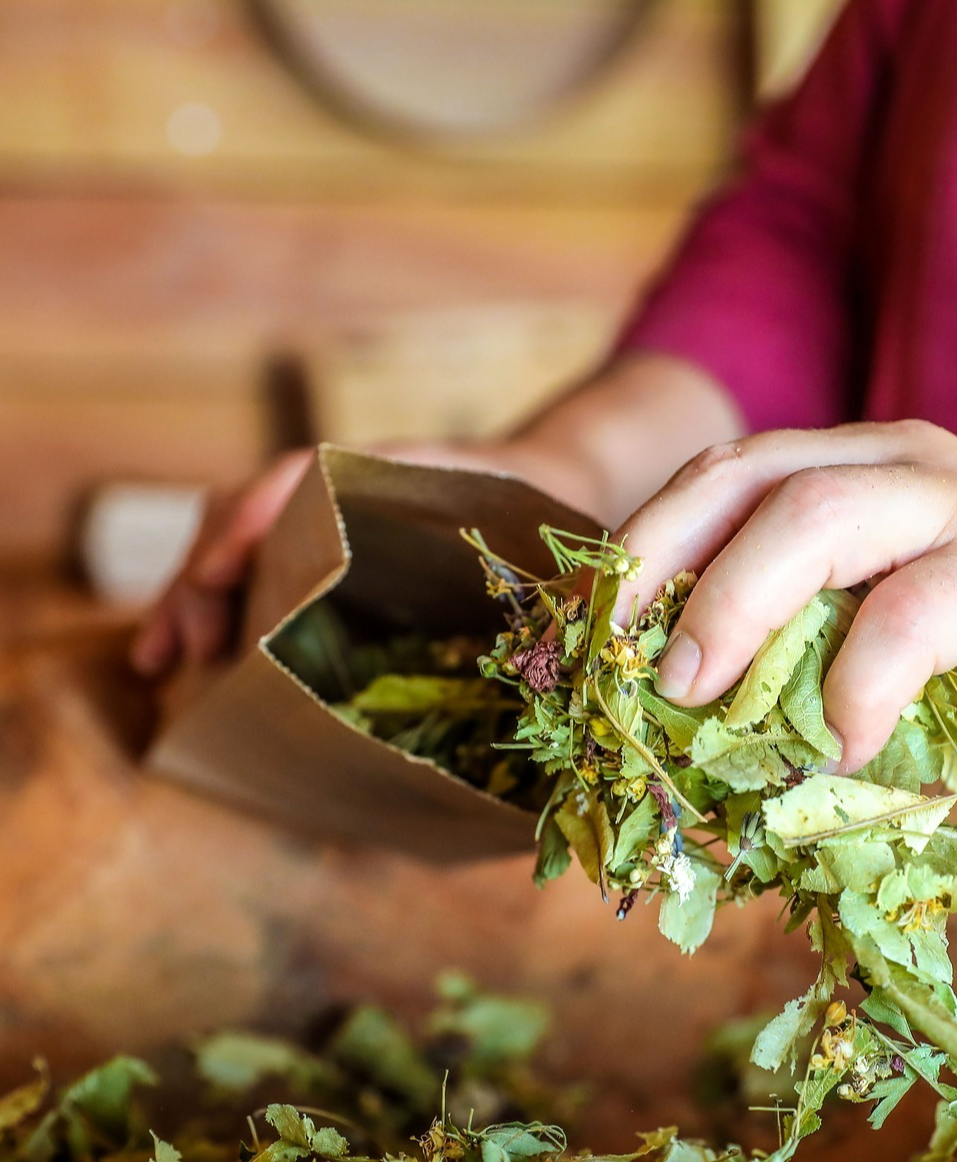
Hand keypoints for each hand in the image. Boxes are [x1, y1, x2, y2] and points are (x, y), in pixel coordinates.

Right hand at [129, 438, 585, 677]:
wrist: (562, 481)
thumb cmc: (555, 514)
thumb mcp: (547, 539)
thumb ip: (537, 578)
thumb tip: (536, 652)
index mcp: (392, 473)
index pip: (298, 479)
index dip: (250, 522)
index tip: (218, 573)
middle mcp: (348, 488)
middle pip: (245, 516)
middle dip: (198, 582)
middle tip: (175, 653)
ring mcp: (334, 516)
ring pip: (239, 545)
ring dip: (194, 599)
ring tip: (164, 664)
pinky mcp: (333, 550)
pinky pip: (259, 566)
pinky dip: (221, 606)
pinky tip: (202, 658)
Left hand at [611, 420, 956, 773]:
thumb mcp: (884, 627)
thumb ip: (803, 637)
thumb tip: (677, 711)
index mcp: (856, 467)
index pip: (719, 478)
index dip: (640, 548)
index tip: (590, 633)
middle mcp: (901, 465)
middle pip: (748, 482)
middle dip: (664, 572)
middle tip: (628, 667)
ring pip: (817, 521)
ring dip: (735, 610)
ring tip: (695, 698)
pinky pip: (913, 615)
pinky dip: (856, 684)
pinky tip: (836, 746)